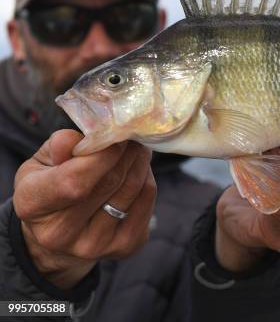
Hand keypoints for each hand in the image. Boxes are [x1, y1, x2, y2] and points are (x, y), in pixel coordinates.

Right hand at [13, 130, 156, 289]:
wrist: (60, 234)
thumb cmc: (50, 187)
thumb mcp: (41, 163)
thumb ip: (59, 147)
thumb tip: (81, 138)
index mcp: (32, 205)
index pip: (74, 181)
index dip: (102, 155)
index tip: (115, 134)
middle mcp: (60, 233)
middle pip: (109, 182)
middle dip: (126, 152)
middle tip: (132, 134)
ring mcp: (94, 245)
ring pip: (131, 190)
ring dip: (140, 163)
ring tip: (137, 149)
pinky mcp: (124, 247)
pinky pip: (146, 202)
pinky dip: (146, 180)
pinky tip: (139, 171)